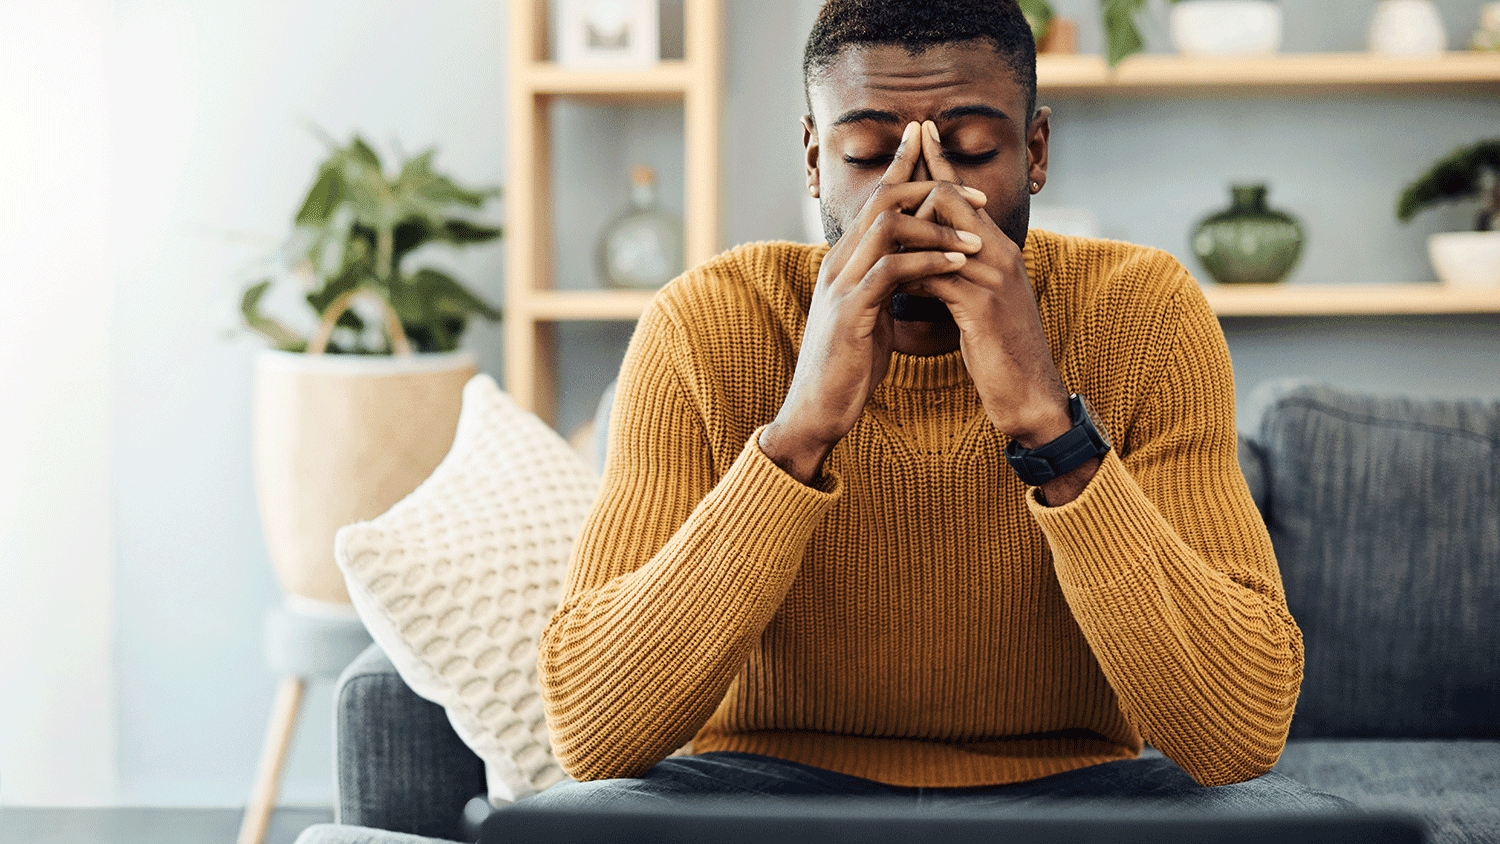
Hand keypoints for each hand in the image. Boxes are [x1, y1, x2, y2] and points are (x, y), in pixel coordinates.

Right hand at [760, 121, 985, 484]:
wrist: (818, 410)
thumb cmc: (847, 367)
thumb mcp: (868, 315)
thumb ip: (882, 286)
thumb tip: (909, 268)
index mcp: (844, 261)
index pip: (874, 199)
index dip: (903, 168)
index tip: (933, 147)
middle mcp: (838, 263)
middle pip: (880, 199)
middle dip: (929, 185)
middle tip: (975, 192)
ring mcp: (841, 285)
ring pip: (886, 226)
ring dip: (936, 226)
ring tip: (975, 237)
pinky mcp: (850, 311)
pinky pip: (891, 270)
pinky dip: (928, 262)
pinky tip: (956, 264)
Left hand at [899, 121, 1074, 452]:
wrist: (1031, 393)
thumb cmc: (1001, 351)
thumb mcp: (981, 304)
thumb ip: (959, 274)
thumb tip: (925, 258)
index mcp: (999, 250)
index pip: (966, 194)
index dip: (942, 162)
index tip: (920, 131)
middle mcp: (1001, 254)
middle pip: (953, 198)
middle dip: (917, 186)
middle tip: (893, 179)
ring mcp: (994, 278)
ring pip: (941, 233)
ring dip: (905, 233)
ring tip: (878, 232)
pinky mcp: (983, 307)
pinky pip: (937, 277)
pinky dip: (910, 275)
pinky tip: (892, 281)